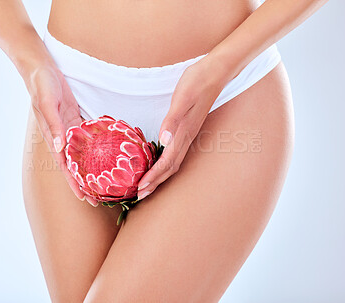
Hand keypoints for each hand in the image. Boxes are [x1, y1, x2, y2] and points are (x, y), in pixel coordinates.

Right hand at [27, 64, 98, 206]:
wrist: (42, 69)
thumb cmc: (42, 85)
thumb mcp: (47, 104)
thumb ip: (53, 125)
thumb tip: (59, 148)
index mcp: (53, 137)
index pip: (65, 166)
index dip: (74, 182)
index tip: (83, 197)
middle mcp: (62, 137)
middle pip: (75, 165)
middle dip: (84, 183)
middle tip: (98, 199)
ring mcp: (69, 129)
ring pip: (82, 155)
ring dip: (90, 169)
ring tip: (101, 183)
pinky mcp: (75, 120)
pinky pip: (87, 138)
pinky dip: (94, 149)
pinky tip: (103, 156)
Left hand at [137, 57, 228, 199]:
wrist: (216, 71)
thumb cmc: (197, 81)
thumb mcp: (183, 98)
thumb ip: (173, 120)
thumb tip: (164, 140)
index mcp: (183, 131)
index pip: (166, 161)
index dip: (154, 176)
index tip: (141, 189)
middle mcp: (187, 136)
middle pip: (170, 167)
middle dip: (155, 182)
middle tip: (140, 196)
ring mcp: (189, 133)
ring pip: (174, 161)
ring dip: (161, 175)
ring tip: (149, 185)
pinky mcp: (189, 128)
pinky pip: (176, 152)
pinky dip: (166, 163)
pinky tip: (161, 163)